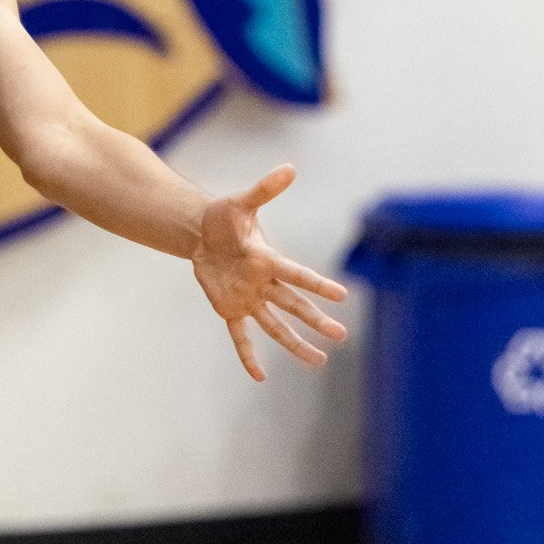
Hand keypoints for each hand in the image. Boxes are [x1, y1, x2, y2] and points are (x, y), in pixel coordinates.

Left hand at [192, 164, 349, 381]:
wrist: (202, 231)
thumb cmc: (226, 216)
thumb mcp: (242, 201)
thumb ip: (265, 189)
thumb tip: (290, 168)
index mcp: (268, 259)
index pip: (297, 274)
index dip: (318, 284)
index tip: (342, 296)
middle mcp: (263, 282)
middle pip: (294, 304)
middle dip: (316, 320)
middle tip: (341, 336)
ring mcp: (248, 298)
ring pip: (275, 325)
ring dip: (295, 343)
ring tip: (318, 361)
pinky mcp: (230, 308)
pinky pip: (241, 335)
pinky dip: (248, 354)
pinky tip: (259, 375)